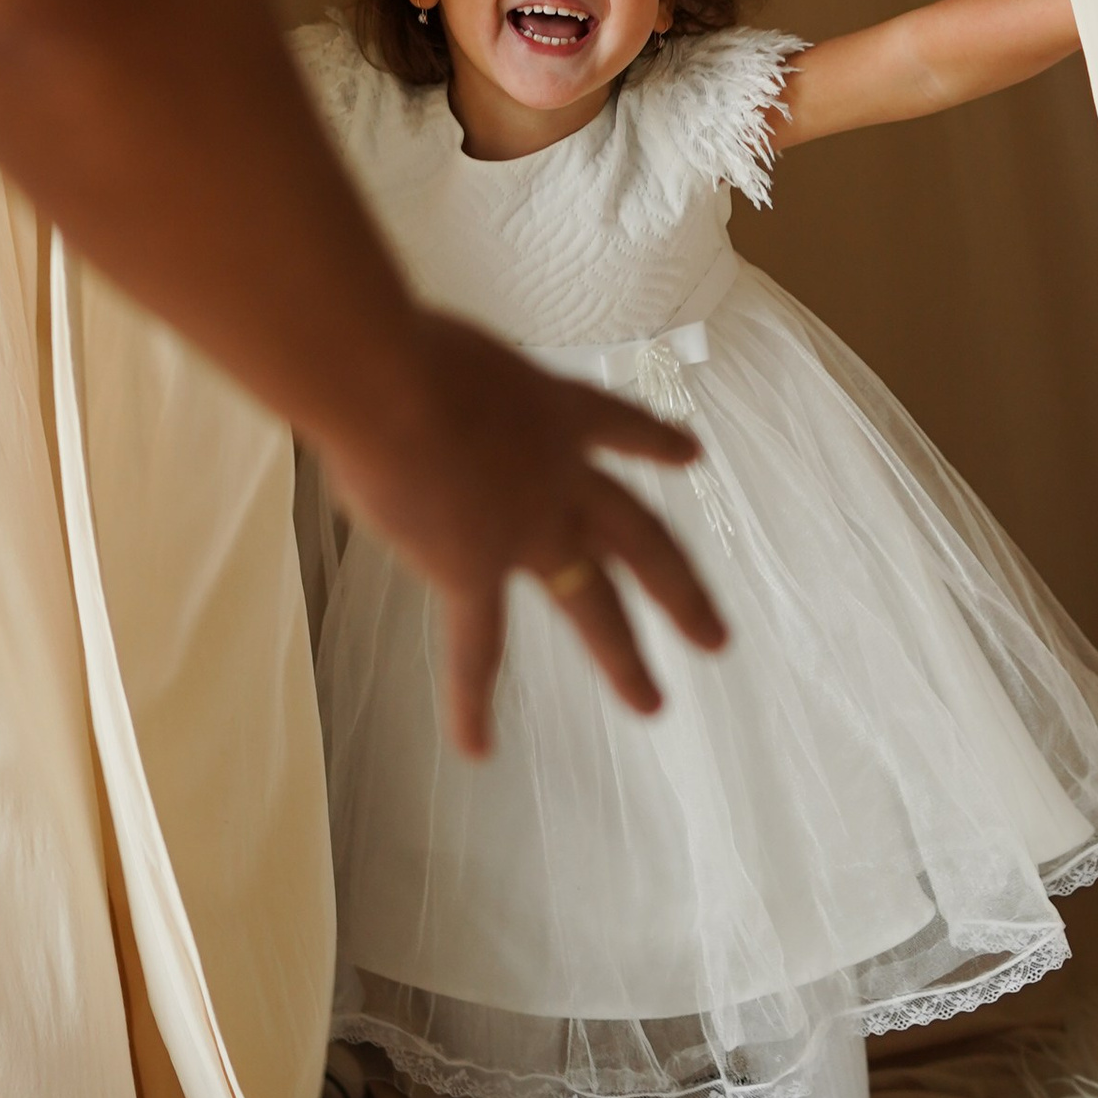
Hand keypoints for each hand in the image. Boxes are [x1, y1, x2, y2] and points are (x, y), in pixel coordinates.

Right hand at [325, 314, 726, 763]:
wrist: (393, 386)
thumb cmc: (399, 347)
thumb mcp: (439, 355)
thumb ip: (432, 387)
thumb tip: (382, 408)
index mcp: (553, 408)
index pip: (615, 422)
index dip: (653, 440)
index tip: (688, 451)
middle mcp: (558, 475)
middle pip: (637, 536)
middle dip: (678, 587)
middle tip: (716, 637)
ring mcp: (527, 530)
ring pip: (592, 599)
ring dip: (623, 654)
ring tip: (653, 704)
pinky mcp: (474, 570)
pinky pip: (475, 648)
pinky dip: (471, 702)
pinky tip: (477, 749)